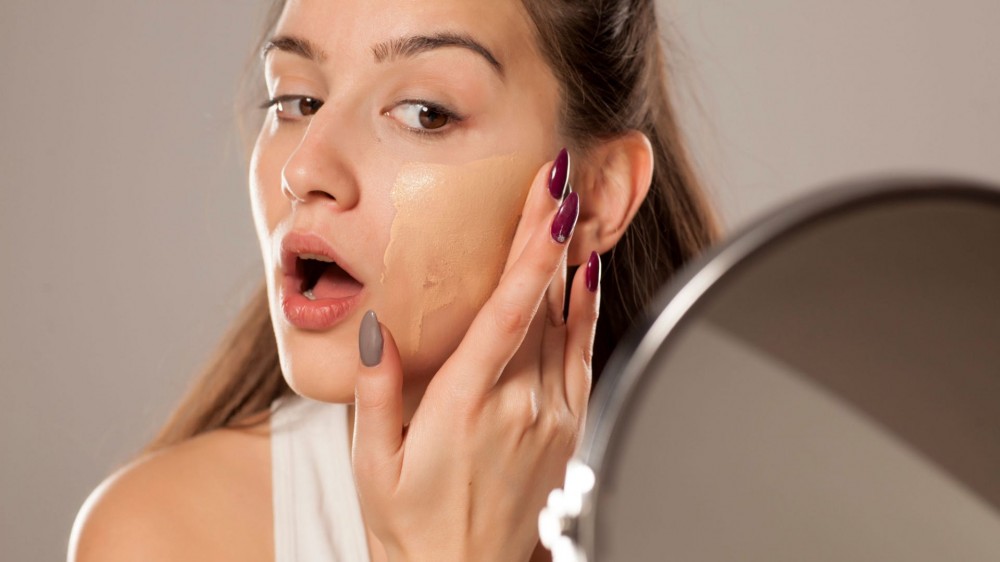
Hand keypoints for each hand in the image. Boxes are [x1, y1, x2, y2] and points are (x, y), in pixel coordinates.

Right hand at [352, 155, 599, 561]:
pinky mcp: (568, 429)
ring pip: (567, 322)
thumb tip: (377, 330)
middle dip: (551, 231)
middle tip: (560, 171)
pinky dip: (587, 308)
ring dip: (571, 259)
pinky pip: (584, 354)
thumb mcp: (373, 462)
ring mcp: (551, 416)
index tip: (547, 196)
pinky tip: (586, 273)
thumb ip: (378, 392)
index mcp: (464, 405)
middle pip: (542, 300)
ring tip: (576, 202)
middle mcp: (518, 405)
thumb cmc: (412, 525)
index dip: (532, 247)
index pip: (507, 309)